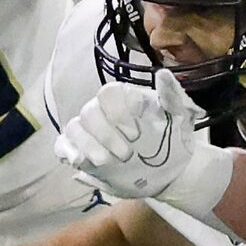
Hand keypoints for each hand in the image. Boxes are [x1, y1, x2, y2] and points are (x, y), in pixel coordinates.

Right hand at [54, 69, 231, 209]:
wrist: (171, 170)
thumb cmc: (174, 139)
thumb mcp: (182, 117)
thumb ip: (172, 96)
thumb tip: (162, 74)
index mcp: (125, 100)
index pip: (108, 93)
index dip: (117, 112)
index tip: (136, 134)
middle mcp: (104, 114)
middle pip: (88, 112)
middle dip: (106, 135)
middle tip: (127, 155)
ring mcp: (91, 134)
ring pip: (74, 128)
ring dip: (88, 145)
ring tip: (106, 163)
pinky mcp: (82, 153)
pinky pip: (62, 146)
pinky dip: (67, 151)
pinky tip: (78, 162)